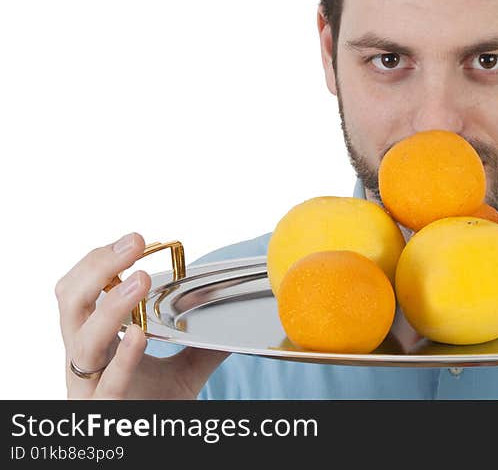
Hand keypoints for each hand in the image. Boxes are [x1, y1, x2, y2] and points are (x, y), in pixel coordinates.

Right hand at [55, 233, 228, 398]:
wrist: (146, 450)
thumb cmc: (153, 409)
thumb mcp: (183, 370)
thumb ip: (205, 342)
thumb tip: (238, 314)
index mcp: (96, 341)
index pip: (79, 290)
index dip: (99, 261)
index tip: (136, 240)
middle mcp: (84, 359)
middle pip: (69, 304)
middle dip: (97, 268)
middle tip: (134, 244)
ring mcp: (89, 388)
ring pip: (82, 342)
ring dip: (110, 309)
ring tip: (139, 282)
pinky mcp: (104, 414)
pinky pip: (108, 386)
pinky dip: (123, 359)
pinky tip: (138, 336)